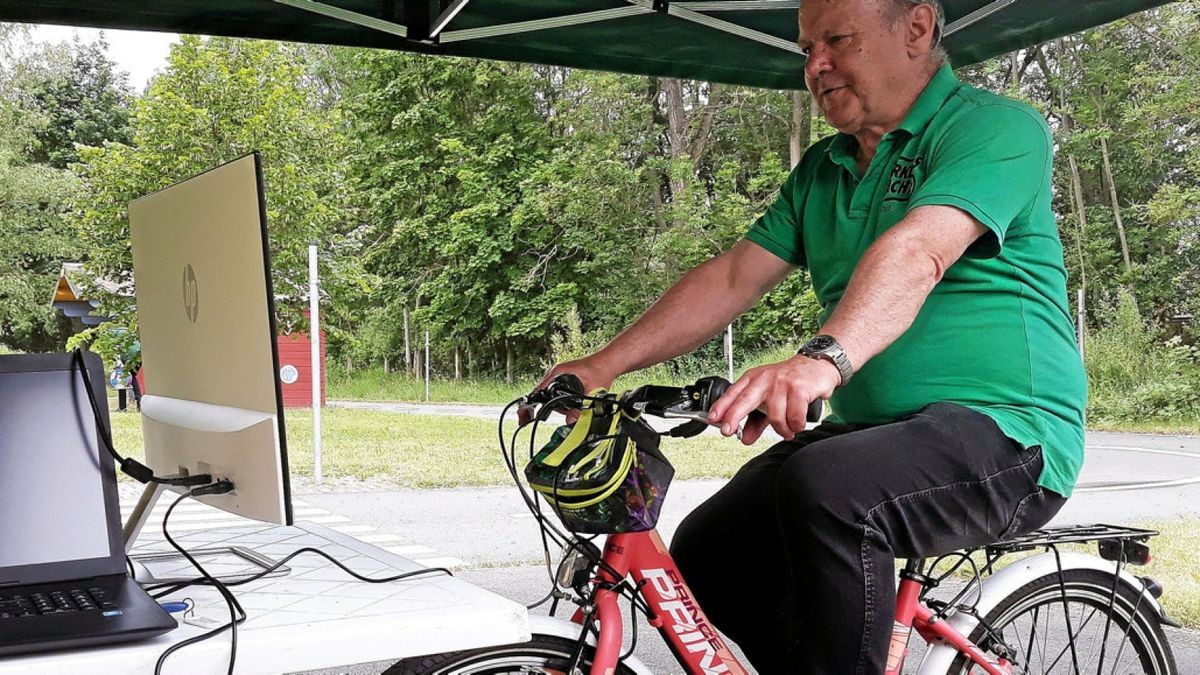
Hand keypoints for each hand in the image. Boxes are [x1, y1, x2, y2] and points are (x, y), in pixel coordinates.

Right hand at [518, 356, 616, 425]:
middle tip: (534, 418)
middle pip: (541, 392)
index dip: (531, 404)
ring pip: (548, 392)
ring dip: (550, 403)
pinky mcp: (564, 378)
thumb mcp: (592, 392)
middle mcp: (556, 373)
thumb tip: (571, 421)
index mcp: (558, 373)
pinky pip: (555, 391)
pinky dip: (556, 400)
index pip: (539, 390)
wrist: (609, 362)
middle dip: (540, 406)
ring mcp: (559, 375)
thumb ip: (581, 407)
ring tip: (556, 412)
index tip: (525, 415)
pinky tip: (561, 407)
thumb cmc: (600, 370)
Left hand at [707, 355, 838, 444]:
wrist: (817, 365)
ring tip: (787, 430)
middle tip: (727, 431)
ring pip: (774, 416)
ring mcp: (781, 383)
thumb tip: (744, 438)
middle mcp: (765, 379)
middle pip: (745, 399)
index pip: (733, 393)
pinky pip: (794, 416)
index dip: (721, 407)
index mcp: (753, 379)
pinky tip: (798, 424)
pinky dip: (796, 425)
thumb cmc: (789, 382)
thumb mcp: (769, 398)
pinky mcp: (799, 388)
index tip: (712, 419)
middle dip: (734, 416)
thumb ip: (756, 420)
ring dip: (781, 429)